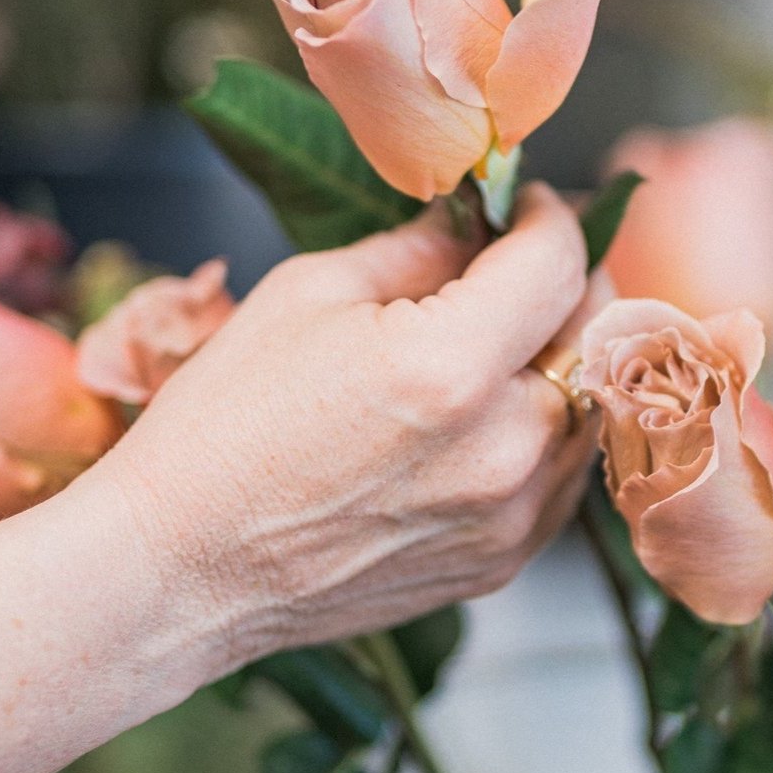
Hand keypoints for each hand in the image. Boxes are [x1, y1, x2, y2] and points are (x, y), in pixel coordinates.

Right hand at [104, 183, 598, 670]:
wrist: (177, 568)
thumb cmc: (219, 428)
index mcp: (448, 366)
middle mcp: (501, 448)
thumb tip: (472, 222)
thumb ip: (413, 250)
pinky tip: (483, 414)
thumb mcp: (304, 297)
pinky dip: (544, 429)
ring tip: (498, 338)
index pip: (556, 262)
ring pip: (590, 407)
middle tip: (518, 260)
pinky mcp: (501, 563)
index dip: (547, 215)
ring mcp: (509, 517)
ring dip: (561, 359)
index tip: (524, 205)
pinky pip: (561, 474)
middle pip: (594, 332)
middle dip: (566, 280)